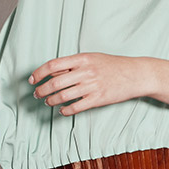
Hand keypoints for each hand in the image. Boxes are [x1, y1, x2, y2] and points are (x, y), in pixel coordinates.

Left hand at [29, 52, 148, 114]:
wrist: (136, 74)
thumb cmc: (113, 66)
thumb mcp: (93, 58)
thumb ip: (74, 65)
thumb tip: (53, 72)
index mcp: (82, 59)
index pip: (53, 65)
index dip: (39, 73)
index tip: (32, 79)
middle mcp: (86, 71)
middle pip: (55, 82)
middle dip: (42, 90)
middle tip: (37, 94)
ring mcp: (92, 86)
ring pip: (63, 96)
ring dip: (51, 101)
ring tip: (48, 102)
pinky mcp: (98, 99)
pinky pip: (76, 107)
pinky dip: (65, 110)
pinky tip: (62, 110)